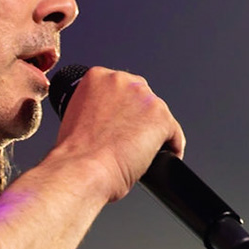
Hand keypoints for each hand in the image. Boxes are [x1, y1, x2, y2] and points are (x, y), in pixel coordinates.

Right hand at [50, 65, 186, 204]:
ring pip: (159, 116)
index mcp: (97, 77)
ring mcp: (145, 98)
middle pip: (141, 98)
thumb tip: (109, 121)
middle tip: (126, 141)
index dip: (120, 110)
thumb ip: (95, 110)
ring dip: (152, 134)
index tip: (116, 125)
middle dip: (137, 118)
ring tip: (139, 154)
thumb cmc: (74, 155)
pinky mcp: (162, 118)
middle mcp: (122, 81)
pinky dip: (171, 147)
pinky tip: (160, 160)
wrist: (81, 171)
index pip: (120, 89)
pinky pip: (174, 134)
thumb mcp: (75, 118)